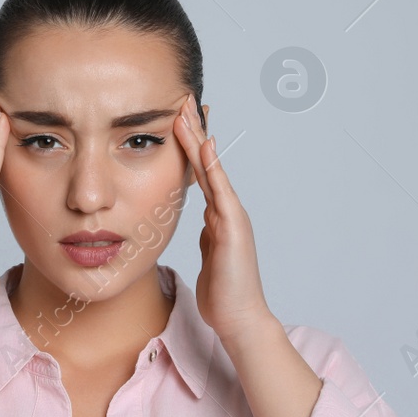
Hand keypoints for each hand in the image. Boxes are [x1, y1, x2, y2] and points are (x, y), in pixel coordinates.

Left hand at [172, 97, 273, 341]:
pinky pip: (220, 192)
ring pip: (211, 170)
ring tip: (185, 111)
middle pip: (207, 161)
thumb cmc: (223, 292)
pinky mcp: (233, 228)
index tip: (177, 116)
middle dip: (194, 129)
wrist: (240, 319)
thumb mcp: (209, 255)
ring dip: (197, 139)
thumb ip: (208, 234)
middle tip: (182, 98)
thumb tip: (202, 221)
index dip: (190, 143)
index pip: (200, 171)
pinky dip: (212, 168)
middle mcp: (227, 210)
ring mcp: (232, 217)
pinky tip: (204, 147)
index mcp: (218, 215)